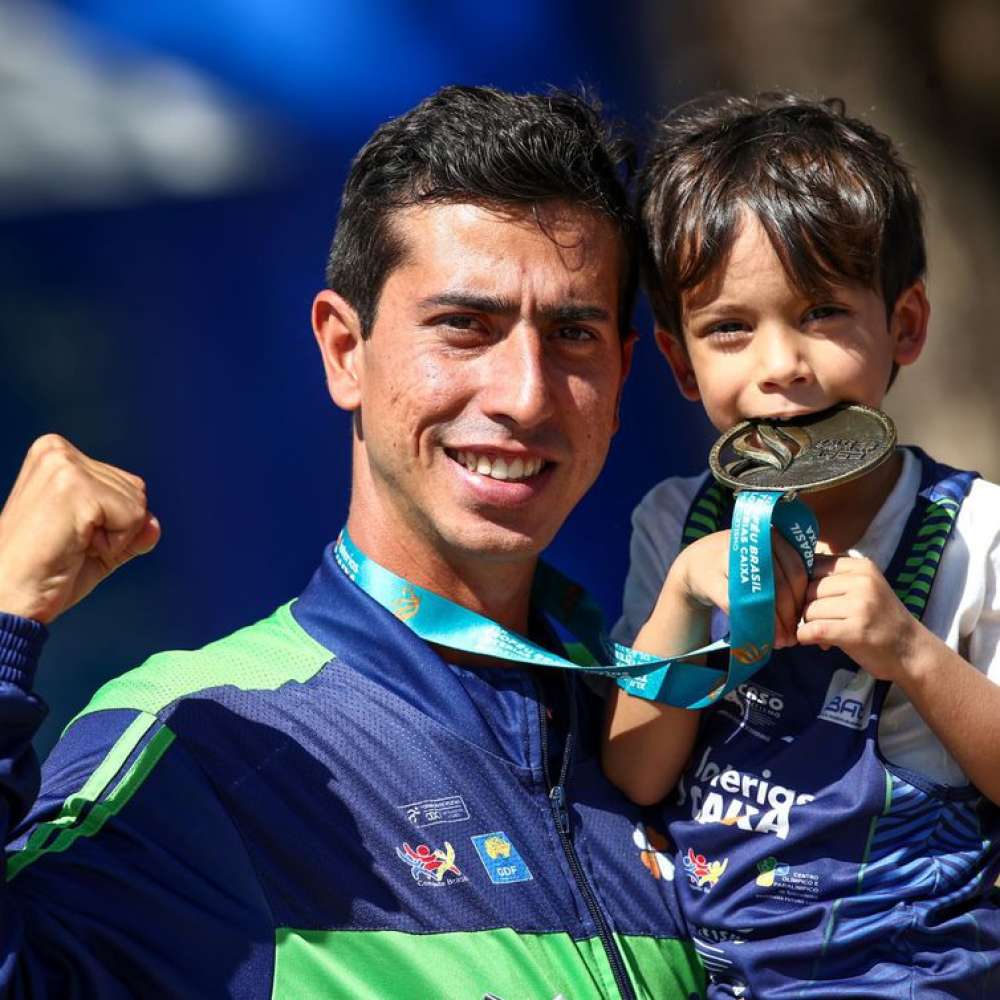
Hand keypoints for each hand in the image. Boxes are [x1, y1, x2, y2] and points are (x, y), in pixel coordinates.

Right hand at [0, 435, 159, 623]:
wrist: (7, 601)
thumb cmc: (44, 576)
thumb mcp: (99, 546)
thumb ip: (132, 530)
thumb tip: (154, 525)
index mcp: (56, 454)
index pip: (128, 485)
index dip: (111, 524)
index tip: (71, 537)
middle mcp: (57, 451)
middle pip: (136, 491)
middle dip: (115, 529)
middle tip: (69, 545)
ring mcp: (64, 467)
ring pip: (137, 504)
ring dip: (112, 538)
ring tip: (69, 545)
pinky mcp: (73, 488)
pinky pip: (132, 517)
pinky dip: (113, 544)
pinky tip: (74, 547)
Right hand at [673, 528, 808, 648]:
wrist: (694, 563)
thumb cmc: (739, 564)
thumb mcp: (766, 558)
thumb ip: (790, 571)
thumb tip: (818, 606)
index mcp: (770, 535)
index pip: (797, 570)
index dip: (803, 599)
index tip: (806, 621)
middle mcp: (750, 542)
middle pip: (780, 584)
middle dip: (790, 615)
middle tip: (794, 638)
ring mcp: (727, 558)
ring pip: (760, 595)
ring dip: (772, 623)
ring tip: (780, 642)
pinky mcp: (710, 578)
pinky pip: (736, 605)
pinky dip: (749, 622)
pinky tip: (758, 636)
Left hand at [797, 554, 915, 679]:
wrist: (912, 651)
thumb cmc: (881, 619)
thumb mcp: (864, 588)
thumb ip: (835, 579)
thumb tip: (791, 575)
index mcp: (862, 567)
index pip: (814, 565)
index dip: (805, 585)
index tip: (811, 599)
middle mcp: (862, 582)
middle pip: (808, 589)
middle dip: (807, 608)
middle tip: (821, 622)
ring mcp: (860, 606)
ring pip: (809, 610)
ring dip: (810, 625)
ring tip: (826, 634)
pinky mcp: (855, 631)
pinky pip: (813, 630)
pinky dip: (806, 637)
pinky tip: (817, 642)